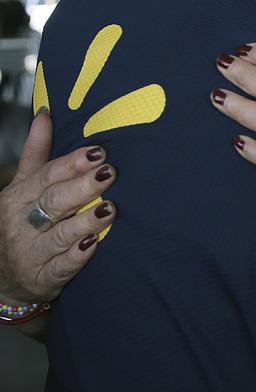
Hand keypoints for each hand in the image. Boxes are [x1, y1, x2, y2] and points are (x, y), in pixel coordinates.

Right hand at [0, 111, 116, 304]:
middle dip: (82, 187)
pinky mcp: (42, 278)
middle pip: (54, 201)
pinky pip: (61, 267)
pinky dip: (77, 257)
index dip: (72, 164)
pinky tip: (93, 245)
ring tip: (109, 209)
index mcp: (19, 196)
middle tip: (109, 173)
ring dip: (84, 222)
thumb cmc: (19, 221)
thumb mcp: (22, 186)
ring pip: (59, 235)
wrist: (0, 276)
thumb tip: (45, 113)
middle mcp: (22, 223)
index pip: (47, 176)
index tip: (98, 152)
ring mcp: (30, 252)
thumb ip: (36, 152)